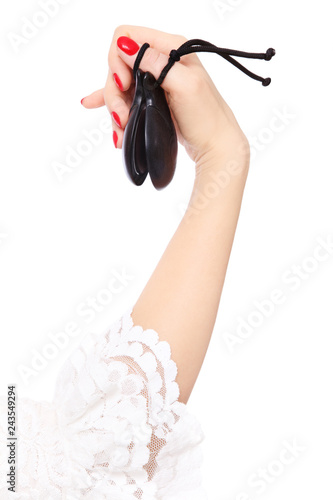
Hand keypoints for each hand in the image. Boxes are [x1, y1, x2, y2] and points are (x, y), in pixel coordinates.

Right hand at [81, 25, 249, 172]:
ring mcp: (156, 80)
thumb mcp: (184, 86)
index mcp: (171, 48)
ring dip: (114, 106)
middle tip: (120, 118)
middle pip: (119, 64)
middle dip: (114, 92)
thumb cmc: (206, 117)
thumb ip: (155, 63)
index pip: (128, 36)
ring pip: (120, 85)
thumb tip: (125, 45)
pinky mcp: (152, 98)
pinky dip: (111, 103)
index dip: (118, 60)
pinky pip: (125, 96)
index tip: (125, 86)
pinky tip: (92, 104)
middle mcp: (161, 60)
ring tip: (119, 129)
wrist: (215, 146)